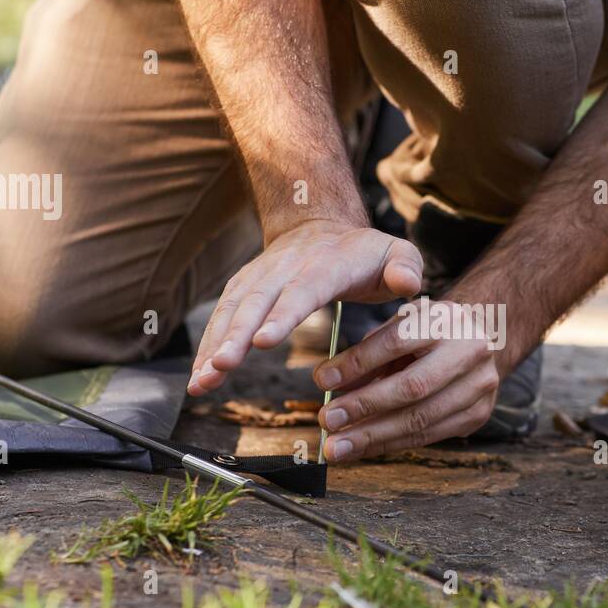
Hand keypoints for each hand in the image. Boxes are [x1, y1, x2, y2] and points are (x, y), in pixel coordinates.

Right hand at [188, 220, 421, 394]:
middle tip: (221, 367)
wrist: (318, 224)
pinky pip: (221, 319)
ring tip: (202, 382)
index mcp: (325, 264)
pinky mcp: (242, 290)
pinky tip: (199, 379)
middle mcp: (284, 268)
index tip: (262, 342)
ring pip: (231, 311)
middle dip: (235, 336)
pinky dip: (208, 347)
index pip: (302, 290)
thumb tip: (408, 284)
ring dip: (214, 346)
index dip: (281, 315)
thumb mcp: (396, 252)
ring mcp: (259, 278)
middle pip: (256, 303)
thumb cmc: (364, 253)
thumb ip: (407, 266)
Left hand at [313, 300, 503, 461]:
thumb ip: (369, 350)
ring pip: (420, 419)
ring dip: (372, 436)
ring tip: (337, 447)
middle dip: (364, 407)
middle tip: (327, 421)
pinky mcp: (477, 414)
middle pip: (412, 387)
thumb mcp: (401, 324)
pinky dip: (390, 444)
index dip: (358, 363)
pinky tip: (362, 448)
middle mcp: (469, 351)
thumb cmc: (430, 331)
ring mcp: (479, 386)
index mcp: (446, 319)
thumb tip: (331, 384)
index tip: (323, 380)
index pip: (396, 342)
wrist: (482, 339)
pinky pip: (428, 436)